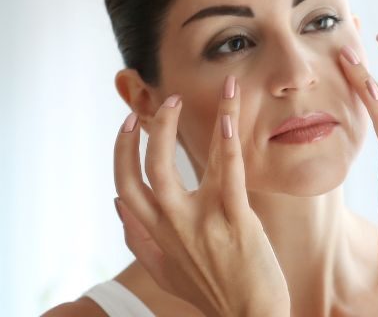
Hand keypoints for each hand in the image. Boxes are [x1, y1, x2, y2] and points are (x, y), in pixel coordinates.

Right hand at [113, 76, 289, 316]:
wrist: (249, 315)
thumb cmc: (210, 292)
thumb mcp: (164, 270)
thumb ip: (137, 240)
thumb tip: (116, 205)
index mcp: (155, 232)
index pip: (124, 184)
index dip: (122, 150)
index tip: (129, 122)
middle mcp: (173, 224)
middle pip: (148, 169)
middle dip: (155, 130)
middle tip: (168, 102)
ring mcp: (203, 222)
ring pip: (191, 165)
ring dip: (199, 125)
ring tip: (211, 95)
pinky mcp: (236, 221)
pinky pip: (230, 176)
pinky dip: (229, 146)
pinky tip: (230, 122)